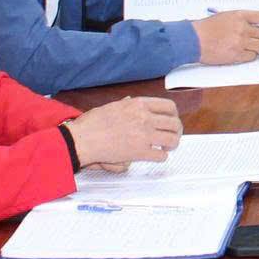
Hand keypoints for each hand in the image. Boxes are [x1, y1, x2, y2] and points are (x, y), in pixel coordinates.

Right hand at [63, 97, 182, 169]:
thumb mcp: (111, 106)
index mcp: (138, 104)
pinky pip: (161, 155)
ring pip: (172, 139)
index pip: (168, 106)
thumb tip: (130, 101)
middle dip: (176, 131)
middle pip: (174, 123)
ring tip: (166, 147)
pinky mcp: (139, 152)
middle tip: (172, 136)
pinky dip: (161, 157)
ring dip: (172, 144)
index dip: (173, 115)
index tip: (171, 120)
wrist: (82, 139)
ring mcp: (143, 135)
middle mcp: (144, 117)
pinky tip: (155, 156)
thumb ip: (125, 105)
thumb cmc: (91, 123)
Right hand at [194, 10, 258, 64]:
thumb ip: (241, 19)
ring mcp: (240, 42)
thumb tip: (255, 26)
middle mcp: (242, 28)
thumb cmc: (206, 28)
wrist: (194, 40)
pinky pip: (252, 56)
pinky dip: (251, 55)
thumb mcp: (225, 16)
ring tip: (253, 48)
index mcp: (239, 16)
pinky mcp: (236, 54)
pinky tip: (245, 53)